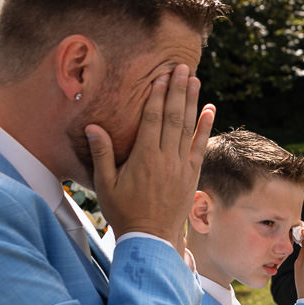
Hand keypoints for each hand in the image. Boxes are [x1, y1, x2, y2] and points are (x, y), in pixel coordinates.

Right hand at [89, 64, 214, 253]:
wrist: (150, 238)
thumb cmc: (123, 211)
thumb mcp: (105, 184)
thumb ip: (101, 154)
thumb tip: (94, 127)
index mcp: (144, 156)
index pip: (152, 117)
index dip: (158, 94)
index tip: (162, 74)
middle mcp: (166, 157)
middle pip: (173, 116)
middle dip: (177, 89)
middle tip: (181, 66)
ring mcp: (181, 165)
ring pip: (188, 127)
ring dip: (192, 101)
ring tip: (194, 79)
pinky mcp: (192, 174)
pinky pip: (200, 145)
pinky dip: (205, 126)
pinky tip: (209, 110)